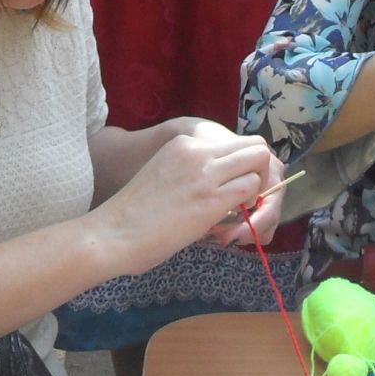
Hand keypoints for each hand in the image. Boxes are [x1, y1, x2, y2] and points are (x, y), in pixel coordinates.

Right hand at [94, 119, 274, 274]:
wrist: (113, 233)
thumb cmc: (134, 215)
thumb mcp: (165, 174)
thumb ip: (193, 172)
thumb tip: (223, 186)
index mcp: (184, 143)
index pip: (235, 142)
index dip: (243, 165)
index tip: (236, 188)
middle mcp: (197, 151)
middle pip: (255, 145)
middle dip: (260, 172)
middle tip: (248, 199)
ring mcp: (206, 172)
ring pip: (259, 162)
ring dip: (258, 189)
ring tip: (240, 213)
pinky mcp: (212, 199)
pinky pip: (253, 188)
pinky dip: (253, 205)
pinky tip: (233, 222)